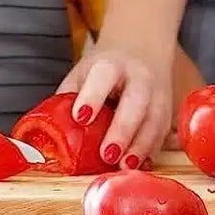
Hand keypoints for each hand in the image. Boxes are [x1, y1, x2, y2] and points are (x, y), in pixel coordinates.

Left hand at [58, 37, 175, 169]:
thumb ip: (68, 98)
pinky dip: (151, 152)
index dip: (92, 96)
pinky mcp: (167, 113)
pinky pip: (163, 135)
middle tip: (106, 154)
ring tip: (125, 165)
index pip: (103, 76)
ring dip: (141, 146)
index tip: (80, 117)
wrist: (142, 49)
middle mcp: (139, 77)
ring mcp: (157, 94)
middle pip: (136, 101)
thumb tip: (46, 134)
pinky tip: (140, 166)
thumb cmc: (105, 68)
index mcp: (112, 63)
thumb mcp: (83, 72)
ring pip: (154, 120)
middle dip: (123, 129)